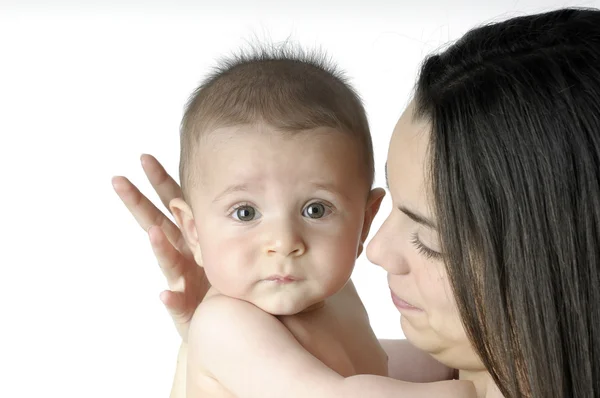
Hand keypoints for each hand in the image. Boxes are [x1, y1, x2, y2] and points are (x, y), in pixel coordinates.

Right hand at [112, 154, 208, 340]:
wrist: (223, 319)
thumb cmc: (225, 278)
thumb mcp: (226, 242)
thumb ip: (226, 217)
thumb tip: (235, 176)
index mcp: (191, 236)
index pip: (173, 203)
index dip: (159, 182)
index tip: (144, 157)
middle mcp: (181, 254)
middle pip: (157, 223)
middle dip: (138, 203)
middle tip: (118, 181)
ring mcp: (180, 279)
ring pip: (166, 260)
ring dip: (159, 247)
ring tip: (154, 233)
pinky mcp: (183, 307)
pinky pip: (178, 302)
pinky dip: (172, 299)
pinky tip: (166, 294)